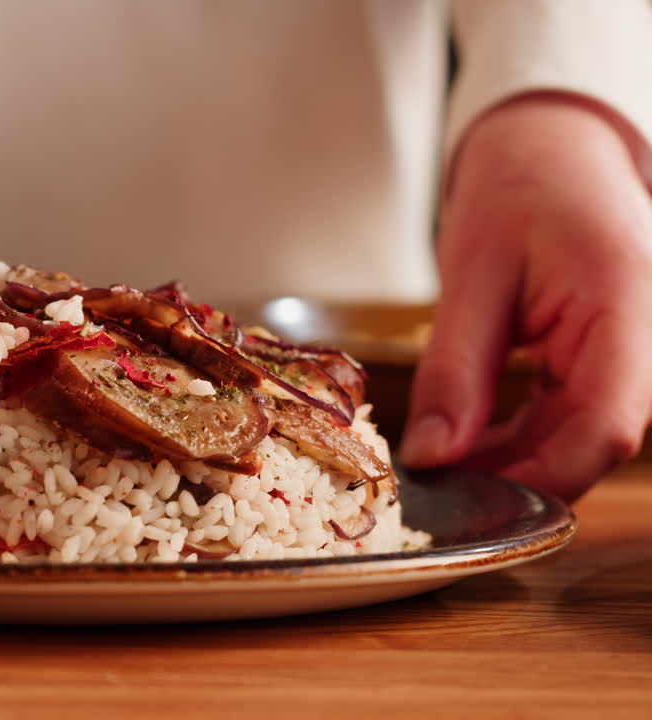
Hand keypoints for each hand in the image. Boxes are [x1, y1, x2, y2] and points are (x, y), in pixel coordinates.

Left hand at [401, 93, 651, 501]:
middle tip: (435, 487)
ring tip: (440, 461)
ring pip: (581, 437)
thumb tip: (433, 456)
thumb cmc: (518, 191)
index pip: (607, 425)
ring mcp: (636, 353)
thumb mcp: (470, 275)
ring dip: (513, 459)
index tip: (465, 495)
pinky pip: (571, 417)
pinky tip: (466, 441)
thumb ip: (454, 370)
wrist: (552, 152)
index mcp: (630, 304)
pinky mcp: (612, 362)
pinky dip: (519, 437)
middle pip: (593, 441)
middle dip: (515, 474)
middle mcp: (649, 338)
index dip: (538, 475)